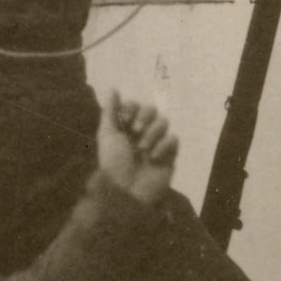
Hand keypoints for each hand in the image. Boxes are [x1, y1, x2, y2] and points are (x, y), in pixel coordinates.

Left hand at [96, 90, 178, 204]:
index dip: (131, 109)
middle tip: (134, 131)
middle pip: (151, 109)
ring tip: (142, 149)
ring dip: (152, 133)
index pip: (135, 105)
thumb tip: (113, 89)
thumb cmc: (113, 164)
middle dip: (144, 117)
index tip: (124, 122)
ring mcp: (156, 143)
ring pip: (164, 122)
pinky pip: (173, 139)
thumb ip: (110, 112)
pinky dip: (163, 146)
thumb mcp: (107, 136)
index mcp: (125, 127)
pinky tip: (153, 157)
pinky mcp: (169, 155)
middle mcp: (141, 132)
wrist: (126, 191)